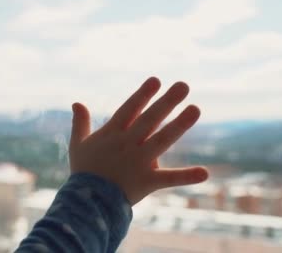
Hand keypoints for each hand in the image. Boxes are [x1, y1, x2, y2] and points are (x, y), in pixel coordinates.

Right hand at [68, 77, 208, 204]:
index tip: (156, 80)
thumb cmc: (84, 172)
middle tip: (183, 86)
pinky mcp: (147, 181)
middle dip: (166, 102)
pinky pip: (169, 178)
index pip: (129, 109)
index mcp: (112, 134)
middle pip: (149, 119)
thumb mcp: (78, 144)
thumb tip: (76, 102)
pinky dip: (186, 176)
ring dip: (179, 125)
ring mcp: (138, 162)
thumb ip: (80, 123)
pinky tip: (204, 172)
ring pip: (161, 140)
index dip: (143, 95)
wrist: (87, 202)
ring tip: (195, 109)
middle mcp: (127, 144)